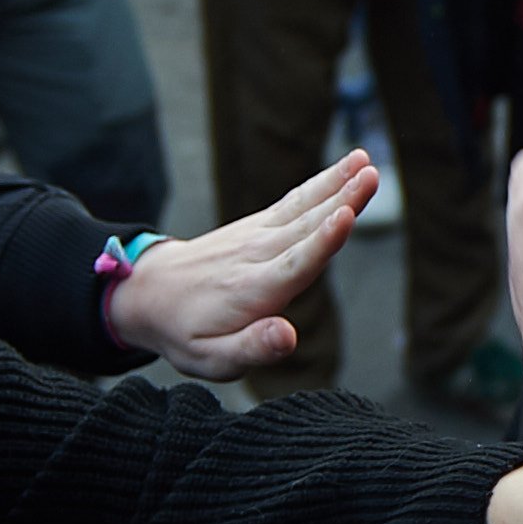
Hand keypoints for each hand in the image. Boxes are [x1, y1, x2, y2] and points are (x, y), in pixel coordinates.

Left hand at [106, 150, 379, 377]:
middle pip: (306, 227)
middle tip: (373, 176)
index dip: (322, 242)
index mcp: (252, 292)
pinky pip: (295, 201)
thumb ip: (252, 348)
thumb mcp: (212, 359)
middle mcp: (257, 256)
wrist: (149, 292)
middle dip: (341, 201)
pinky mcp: (258, 225)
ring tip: (366, 163)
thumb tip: (288, 335)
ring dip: (336, 183)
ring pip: (303, 207)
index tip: (346, 216)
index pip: (294, 265)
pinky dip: (322, 183)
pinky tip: (347, 168)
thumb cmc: (185, 332)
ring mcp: (256, 236)